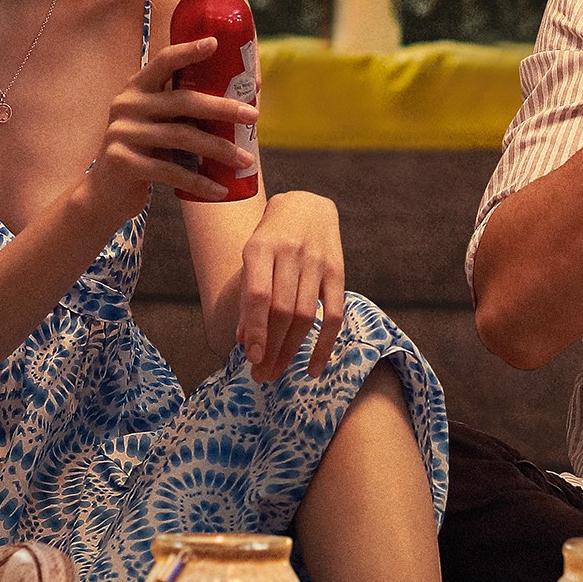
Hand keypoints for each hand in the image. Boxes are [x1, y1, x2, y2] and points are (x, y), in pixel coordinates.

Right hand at [86, 37, 260, 212]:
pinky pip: (170, 171)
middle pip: (183, 101)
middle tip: (254, 117)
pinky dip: (199, 182)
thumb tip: (246, 95)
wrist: (106, 193)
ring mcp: (122, 133)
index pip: (163, 61)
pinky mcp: (123, 162)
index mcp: (137, 88)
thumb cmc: (146, 152)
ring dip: (219, 149)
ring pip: (182, 137)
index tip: (215, 43)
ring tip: (246, 160)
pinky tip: (220, 190)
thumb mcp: (157, 123)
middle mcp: (127, 104)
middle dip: (223, 108)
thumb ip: (184, 109)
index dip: (188, 51)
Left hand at [231, 192, 346, 383]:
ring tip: (276, 373)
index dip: (255, 328)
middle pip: (283, 310)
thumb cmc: (271, 238)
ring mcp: (317, 262)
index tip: (251, 358)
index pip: (258, 295)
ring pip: (306, 316)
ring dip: (291, 351)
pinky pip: (334, 314)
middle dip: (271, 348)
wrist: (306, 205)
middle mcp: (290, 253)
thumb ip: (247, 297)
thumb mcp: (252, 257)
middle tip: (260, 376)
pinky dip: (324, 345)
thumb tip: (244, 342)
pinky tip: (312, 368)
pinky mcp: (338, 271)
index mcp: (261, 248)